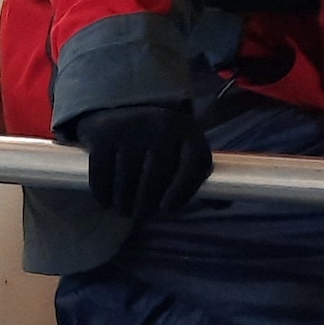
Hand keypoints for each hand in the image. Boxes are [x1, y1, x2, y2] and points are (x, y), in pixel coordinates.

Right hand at [69, 105, 211, 218]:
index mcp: (188, 130)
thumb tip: (222, 206)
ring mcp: (130, 128)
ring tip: (124, 212)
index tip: (168, 212)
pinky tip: (105, 202)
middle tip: (141, 217)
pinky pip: (101, 171)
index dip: (183, 191)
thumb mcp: (184, 149)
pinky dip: (102, 191)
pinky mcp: (103, 134)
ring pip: (127, 176)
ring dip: (123, 202)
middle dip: (147, 202)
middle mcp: (162, 125)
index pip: (192, 164)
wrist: (124, 107)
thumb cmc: (161, 141)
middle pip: (156, 174)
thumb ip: (200, 176)